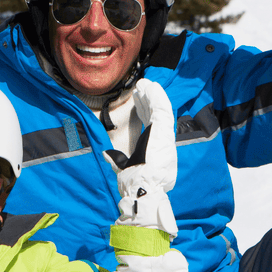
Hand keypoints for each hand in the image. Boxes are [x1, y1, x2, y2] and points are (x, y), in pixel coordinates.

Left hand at [103, 78, 178, 236]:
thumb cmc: (133, 182)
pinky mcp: (165, 132)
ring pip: (160, 109)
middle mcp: (162, 141)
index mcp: (154, 148)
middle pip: (155, 115)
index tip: (138, 100)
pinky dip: (157, 97)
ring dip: (152, 95)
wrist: (142, 188)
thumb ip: (117, 159)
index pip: (151, 124)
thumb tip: (107, 154)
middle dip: (147, 101)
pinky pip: (162, 109)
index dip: (145, 111)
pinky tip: (151, 87)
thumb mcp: (123, 167)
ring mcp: (165, 136)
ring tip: (144, 83)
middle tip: (140, 88)